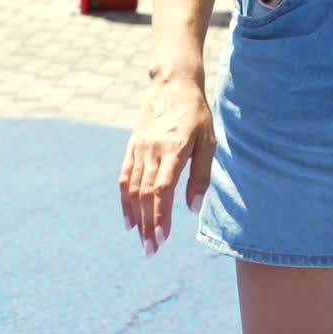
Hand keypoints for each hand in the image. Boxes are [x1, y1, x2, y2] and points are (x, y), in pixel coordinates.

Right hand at [118, 73, 214, 255]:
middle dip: (147, 225)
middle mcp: (152, 150)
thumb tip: (193, 208)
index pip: (162, 189)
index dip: (160, 216)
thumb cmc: (195, 113)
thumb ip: (201, 175)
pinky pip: (125, 176)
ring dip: (136, 217)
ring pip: (133, 189)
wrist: (172, 82)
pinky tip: (129, 218)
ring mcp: (139, 147)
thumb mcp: (208, 141)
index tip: (162, 239)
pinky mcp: (132, 145)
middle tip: (151, 250)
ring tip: (142, 240)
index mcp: (173, 149)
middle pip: (145, 194)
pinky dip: (124, 199)